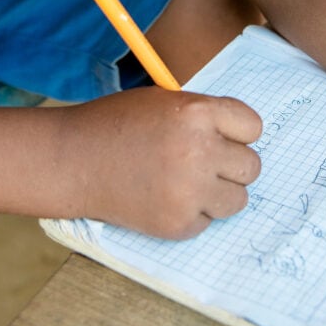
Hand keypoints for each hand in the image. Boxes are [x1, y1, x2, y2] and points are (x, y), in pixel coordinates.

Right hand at [63, 87, 262, 238]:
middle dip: (230, 165)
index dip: (237, 132)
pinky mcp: (178, 223)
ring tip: (184, 182)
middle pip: (251, 167)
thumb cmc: (116, 125)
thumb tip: (243, 139)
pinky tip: (163, 197)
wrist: (72, 160)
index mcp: (197, 113)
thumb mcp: (164, 102)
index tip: (221, 136)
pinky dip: (191, 213)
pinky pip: (208, 221)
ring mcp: (189, 191)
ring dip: (217, 193)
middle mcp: (199, 151)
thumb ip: (204, 117)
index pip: (253, 126)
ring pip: (238, 199)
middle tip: (202, 163)